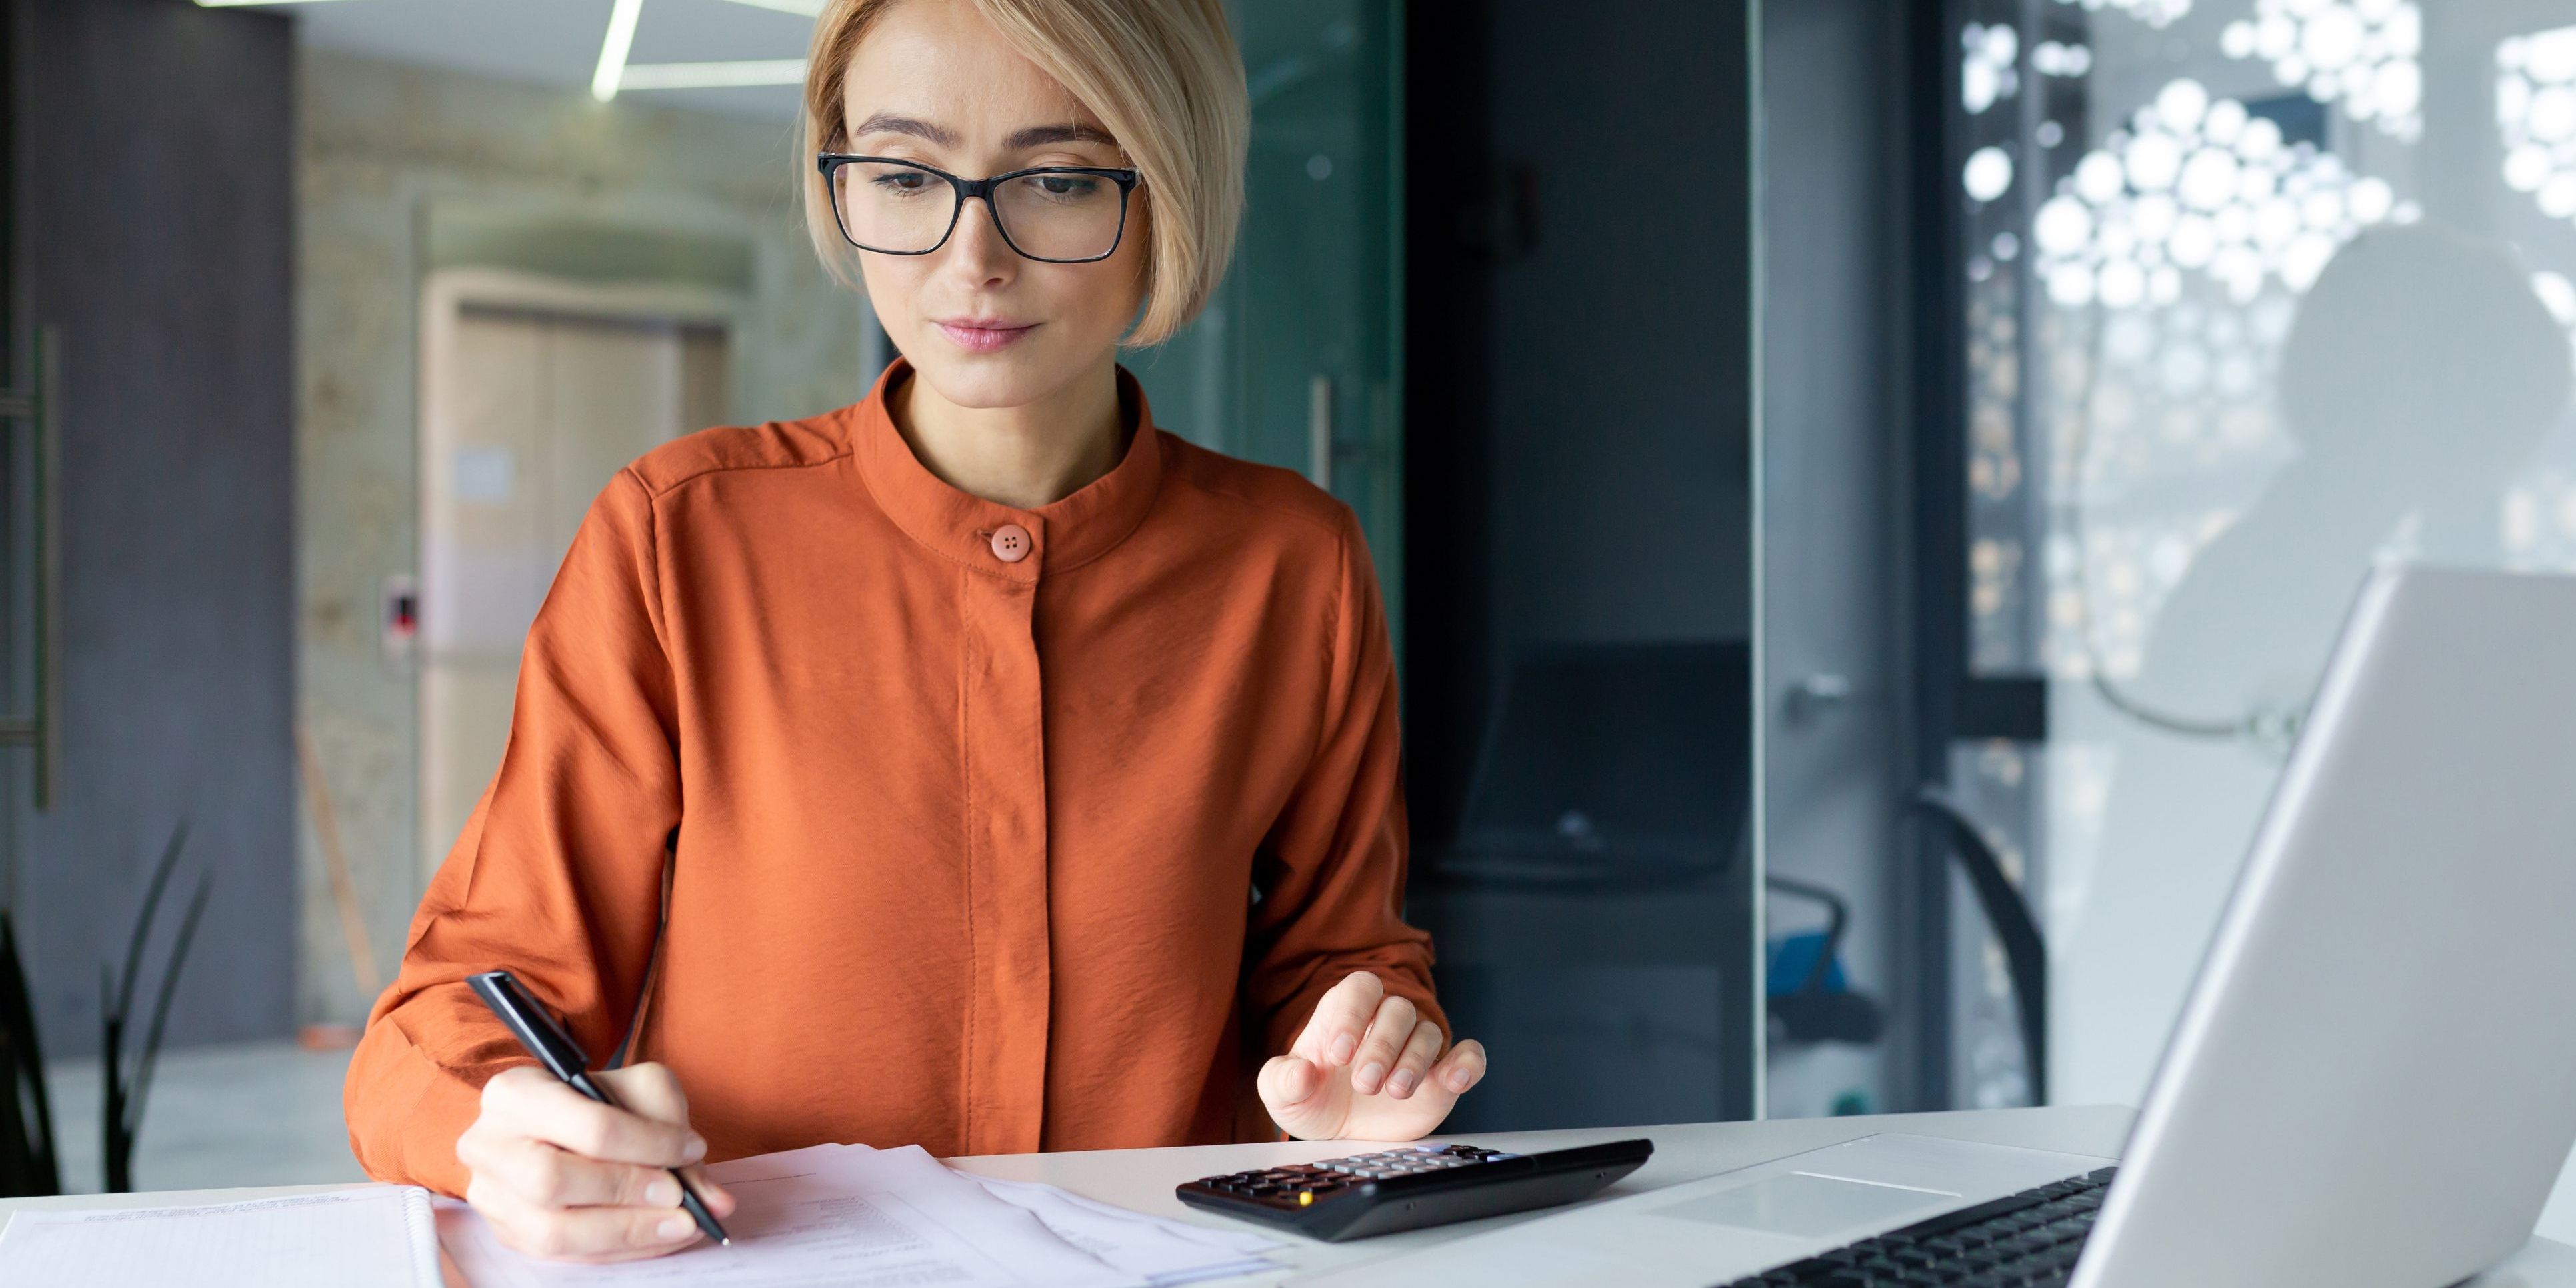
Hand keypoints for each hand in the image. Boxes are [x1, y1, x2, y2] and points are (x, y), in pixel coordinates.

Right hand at [455, 1062, 737, 1262]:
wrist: (554, 1118)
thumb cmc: (597, 1099)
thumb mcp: (639, 1092)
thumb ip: (674, 1134)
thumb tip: (715, 1202)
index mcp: (515, 1093)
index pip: (588, 1126)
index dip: (648, 1144)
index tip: (692, 1148)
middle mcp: (488, 1145)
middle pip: (551, 1182)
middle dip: (625, 1192)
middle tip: (677, 1196)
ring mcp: (490, 1195)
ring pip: (552, 1231)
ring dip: (626, 1233)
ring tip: (680, 1224)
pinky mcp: (505, 1232)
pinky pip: (562, 1256)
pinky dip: (618, 1251)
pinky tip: (656, 1237)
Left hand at [1258, 971, 1487, 1141]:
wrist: (1340, 1132)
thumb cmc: (1312, 1098)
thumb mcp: (1283, 1093)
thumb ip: (1283, 1079)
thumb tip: (1300, 1072)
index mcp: (1346, 1012)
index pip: (1360, 988)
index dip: (1353, 1014)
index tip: (1339, 1054)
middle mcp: (1385, 1022)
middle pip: (1398, 1010)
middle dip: (1382, 1046)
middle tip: (1365, 1084)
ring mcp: (1417, 1047)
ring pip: (1429, 1032)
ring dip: (1415, 1060)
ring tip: (1396, 1091)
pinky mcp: (1442, 1076)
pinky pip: (1468, 1056)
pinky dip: (1468, 1064)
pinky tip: (1455, 1080)